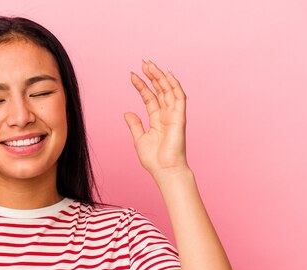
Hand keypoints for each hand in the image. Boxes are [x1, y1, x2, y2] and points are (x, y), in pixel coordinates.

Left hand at [123, 60, 188, 178]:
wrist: (165, 170)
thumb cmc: (154, 159)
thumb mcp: (139, 139)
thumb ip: (134, 125)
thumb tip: (127, 112)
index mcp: (157, 119)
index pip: (149, 97)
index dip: (141, 86)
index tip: (132, 75)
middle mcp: (167, 115)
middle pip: (160, 90)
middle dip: (152, 76)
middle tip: (143, 62)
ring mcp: (174, 115)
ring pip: (168, 90)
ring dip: (160, 77)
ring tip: (150, 65)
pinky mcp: (180, 118)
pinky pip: (179, 98)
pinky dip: (175, 86)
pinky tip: (168, 75)